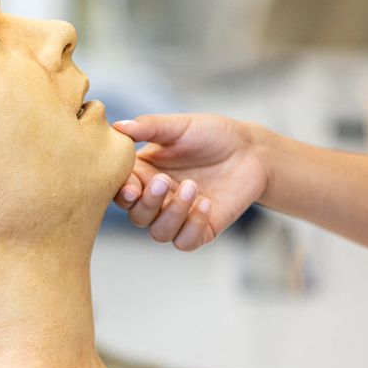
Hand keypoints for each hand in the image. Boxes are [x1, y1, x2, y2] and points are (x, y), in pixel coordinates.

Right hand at [112, 114, 268, 250]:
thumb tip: (117, 127)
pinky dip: (192, 226)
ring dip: (172, 214)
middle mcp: (157, 199)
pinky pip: (185, 242)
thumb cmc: (212, 135)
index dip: (122, 194)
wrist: (250, 150)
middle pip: (137, 216)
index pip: (122, 192)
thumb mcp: (178, 126)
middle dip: (148, 203)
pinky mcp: (201, 229)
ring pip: (159, 232)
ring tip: (193, 187)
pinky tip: (207, 203)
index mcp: (143, 174)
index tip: (132, 186)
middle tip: (164, 181)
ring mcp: (178, 216)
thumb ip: (147, 127)